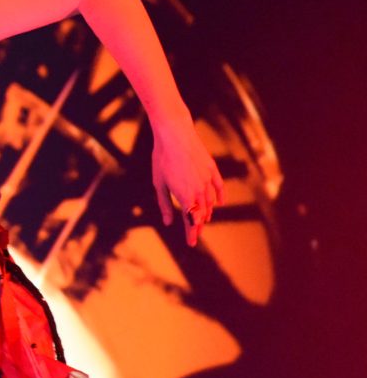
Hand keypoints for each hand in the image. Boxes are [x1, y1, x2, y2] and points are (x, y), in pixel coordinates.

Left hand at [151, 118, 224, 246]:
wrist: (175, 134)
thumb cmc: (162, 159)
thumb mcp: (159, 184)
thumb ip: (165, 204)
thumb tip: (168, 222)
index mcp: (185, 196)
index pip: (190, 221)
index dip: (191, 233)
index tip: (191, 243)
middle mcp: (199, 191)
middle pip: (202, 214)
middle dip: (198, 225)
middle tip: (194, 233)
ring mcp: (208, 179)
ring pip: (210, 202)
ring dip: (206, 212)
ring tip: (203, 219)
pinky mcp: (212, 169)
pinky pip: (219, 187)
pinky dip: (220, 197)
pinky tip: (219, 203)